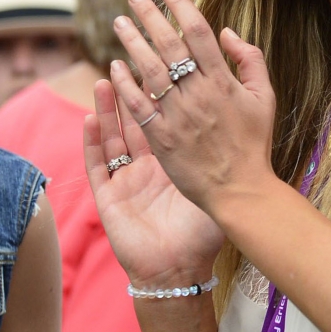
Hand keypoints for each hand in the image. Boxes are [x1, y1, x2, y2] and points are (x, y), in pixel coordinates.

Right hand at [85, 75, 224, 289]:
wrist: (179, 271)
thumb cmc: (201, 235)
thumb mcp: (218, 190)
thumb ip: (226, 157)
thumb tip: (241, 126)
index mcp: (174, 162)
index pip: (166, 119)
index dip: (164, 94)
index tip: (167, 65)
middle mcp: (147, 167)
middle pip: (136, 120)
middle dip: (132, 89)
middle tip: (132, 60)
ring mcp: (126, 180)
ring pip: (113, 136)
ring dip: (107, 108)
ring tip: (105, 78)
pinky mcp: (109, 197)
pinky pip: (98, 164)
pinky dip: (92, 141)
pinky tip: (89, 119)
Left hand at [104, 0, 278, 223]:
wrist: (240, 190)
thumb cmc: (254, 144)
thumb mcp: (265, 98)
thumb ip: (251, 60)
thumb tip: (227, 32)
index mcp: (224, 82)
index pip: (198, 32)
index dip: (182, 6)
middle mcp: (199, 94)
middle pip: (169, 45)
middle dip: (150, 16)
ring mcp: (178, 116)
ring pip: (149, 70)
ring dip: (132, 42)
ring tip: (120, 22)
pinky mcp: (162, 138)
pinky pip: (139, 105)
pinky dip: (125, 84)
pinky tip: (114, 66)